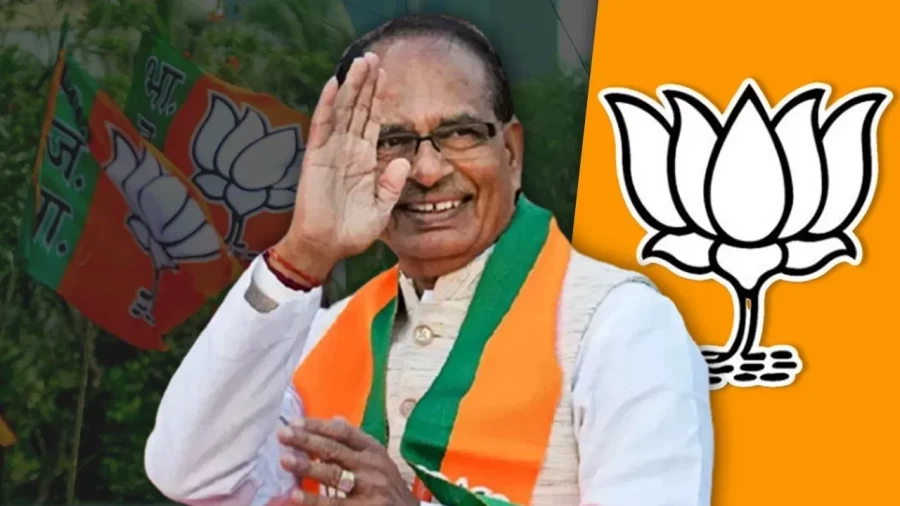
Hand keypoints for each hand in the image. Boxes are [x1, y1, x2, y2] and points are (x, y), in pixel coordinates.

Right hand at [272, 52, 410, 281]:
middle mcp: (347, 150)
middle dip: (366, 83)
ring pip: (342, 111)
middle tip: (373, 56)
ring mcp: (330, 151)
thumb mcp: (381, 209)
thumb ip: (392, 185)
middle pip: (358, 109)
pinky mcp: (316, 157)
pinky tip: (335, 85)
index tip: (387, 74)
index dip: (379, 98)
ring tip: (360, 61)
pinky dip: (328, 105)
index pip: (372, 121)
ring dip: (351, 86)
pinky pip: (322, 126)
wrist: (326, 248)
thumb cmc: (351, 231)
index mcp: (363, 160)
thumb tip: (403, 159)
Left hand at [277, 417, 418, 505]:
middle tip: (283, 435)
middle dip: (307, 441)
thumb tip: (335, 419)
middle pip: (335, 450)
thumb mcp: (378, 459)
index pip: (344, 432)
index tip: (295, 422)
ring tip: (285, 460)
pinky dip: (313, 500)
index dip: (319, 426)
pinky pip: (334, 504)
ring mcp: (369, 489)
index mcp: (373, 450)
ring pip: (333, 475)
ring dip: (307, 467)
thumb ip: (357, 442)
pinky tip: (295, 496)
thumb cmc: (387, 486)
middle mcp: (372, 466)